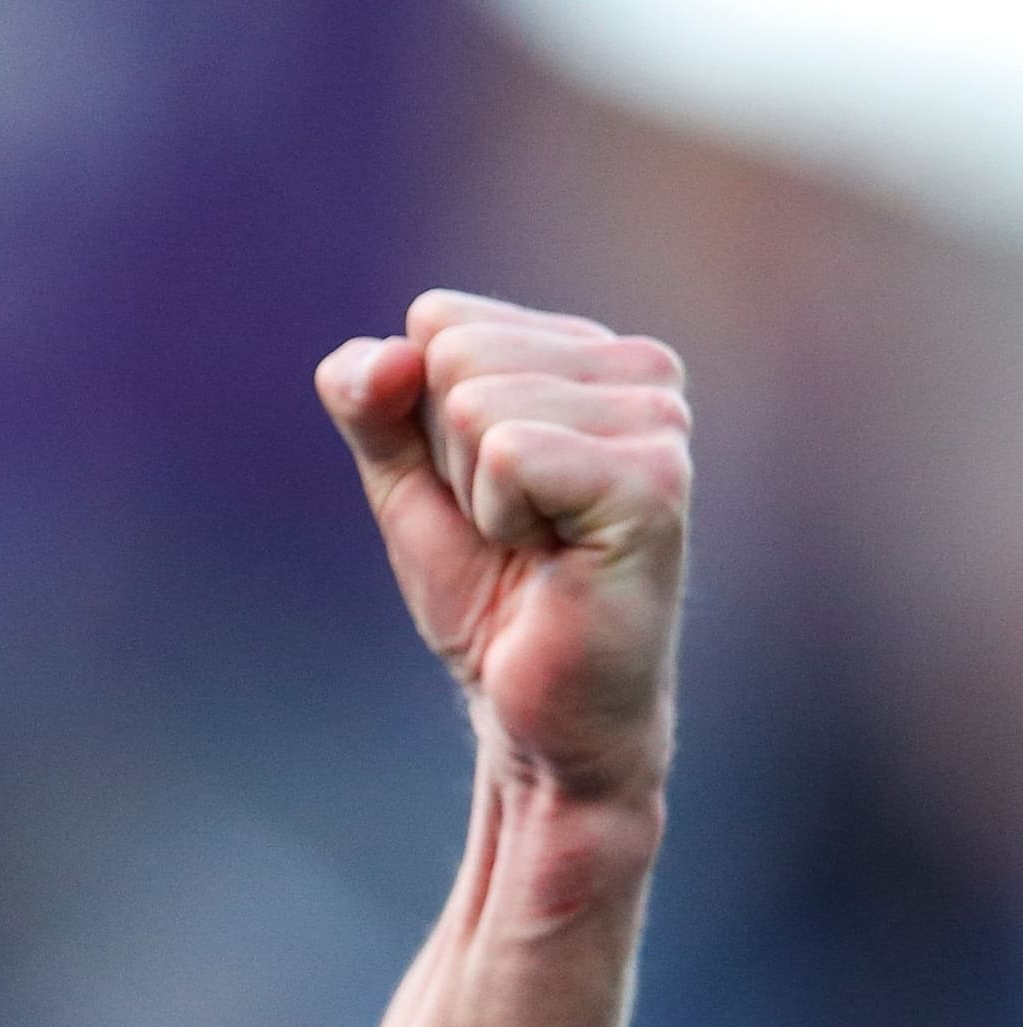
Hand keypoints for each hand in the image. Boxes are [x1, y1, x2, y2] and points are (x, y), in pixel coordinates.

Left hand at [318, 288, 691, 805]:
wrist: (533, 707)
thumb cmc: (487, 588)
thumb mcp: (401, 476)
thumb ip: (368, 399)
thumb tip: (386, 355)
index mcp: (587, 350)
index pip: (437, 320)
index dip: (420, 420)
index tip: (482, 487)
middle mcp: (641, 369)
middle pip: (452, 354)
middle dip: (445, 457)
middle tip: (510, 527)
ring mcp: (659, 421)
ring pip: (475, 403)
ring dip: (476, 495)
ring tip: (537, 543)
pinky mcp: (655, 480)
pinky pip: (509, 454)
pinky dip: (501, 518)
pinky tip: (556, 556)